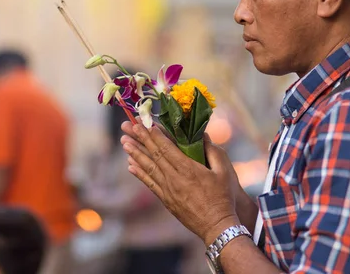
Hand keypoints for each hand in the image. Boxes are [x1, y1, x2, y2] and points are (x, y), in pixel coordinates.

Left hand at [121, 121, 239, 244]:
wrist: (217, 226)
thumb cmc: (223, 198)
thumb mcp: (224, 171)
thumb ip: (213, 152)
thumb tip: (204, 136)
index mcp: (189, 169)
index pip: (167, 148)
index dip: (155, 135)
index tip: (145, 123)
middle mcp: (175, 178)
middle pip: (154, 155)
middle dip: (141, 139)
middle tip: (128, 127)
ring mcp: (168, 190)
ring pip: (149, 168)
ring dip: (135, 154)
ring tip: (124, 143)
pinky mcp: (166, 200)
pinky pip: (150, 184)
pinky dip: (139, 174)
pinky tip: (131, 166)